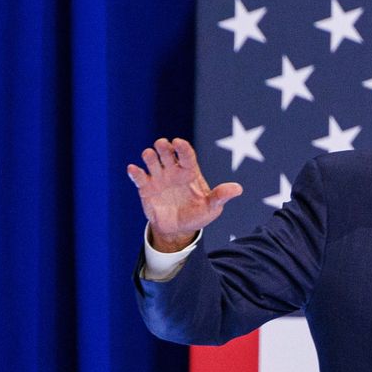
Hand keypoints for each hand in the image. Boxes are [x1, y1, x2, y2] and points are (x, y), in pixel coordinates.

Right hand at [126, 137, 242, 251]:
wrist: (178, 229)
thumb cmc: (198, 215)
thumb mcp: (212, 208)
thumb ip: (221, 196)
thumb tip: (238, 189)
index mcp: (190, 172)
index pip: (186, 155)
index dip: (182, 147)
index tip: (178, 142)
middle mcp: (173, 171)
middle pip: (167, 153)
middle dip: (164, 147)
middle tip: (162, 145)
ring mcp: (158, 178)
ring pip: (151, 160)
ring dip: (149, 156)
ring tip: (149, 156)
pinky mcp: (145, 188)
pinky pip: (139, 177)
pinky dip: (135, 172)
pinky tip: (134, 170)